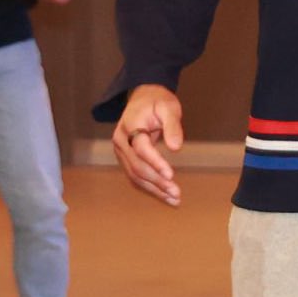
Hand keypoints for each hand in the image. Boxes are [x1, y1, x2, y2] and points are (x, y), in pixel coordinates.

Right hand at [112, 84, 183, 205]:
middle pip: (137, 166)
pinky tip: (164, 195)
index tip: (171, 175)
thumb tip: (176, 147)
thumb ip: (172, 125)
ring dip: (154, 189)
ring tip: (174, 199)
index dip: (155, 162)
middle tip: (176, 193)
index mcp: (130, 125)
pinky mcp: (125, 158)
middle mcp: (121, 141)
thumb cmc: (157, 101)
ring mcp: (121, 151)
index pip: (141, 148)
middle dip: (157, 181)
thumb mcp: (169, 106)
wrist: (143, 97)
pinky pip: (135, 176)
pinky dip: (150, 187)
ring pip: (135, 176)